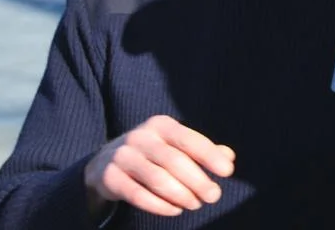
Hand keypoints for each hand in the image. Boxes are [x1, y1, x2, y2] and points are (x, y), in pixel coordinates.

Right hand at [83, 115, 235, 217]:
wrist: (104, 162)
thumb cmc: (153, 154)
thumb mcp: (175, 146)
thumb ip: (201, 151)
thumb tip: (229, 157)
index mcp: (161, 125)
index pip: (189, 140)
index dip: (210, 155)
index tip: (228, 171)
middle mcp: (140, 136)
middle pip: (175, 161)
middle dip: (198, 181)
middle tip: (214, 196)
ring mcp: (122, 156)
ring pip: (157, 178)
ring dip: (181, 195)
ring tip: (195, 204)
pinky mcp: (109, 177)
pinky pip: (137, 194)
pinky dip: (159, 205)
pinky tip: (175, 210)